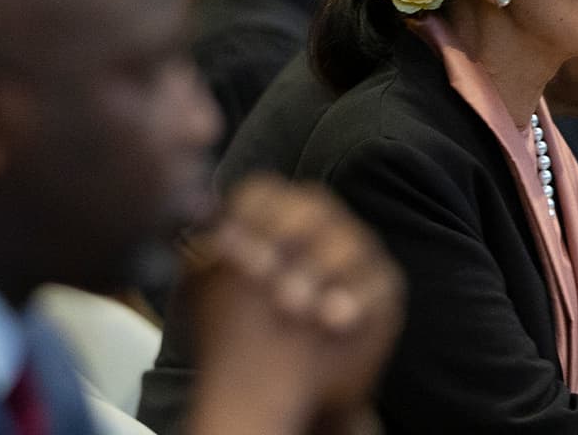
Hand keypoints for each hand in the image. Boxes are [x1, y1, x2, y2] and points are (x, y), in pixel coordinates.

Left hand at [187, 176, 403, 434]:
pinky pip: (378, 281)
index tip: (227, 244)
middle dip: (285, 235)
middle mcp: (322, 226)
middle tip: (260, 273)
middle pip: (312, 206)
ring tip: (291, 306)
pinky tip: (331, 320)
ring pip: (349, 240)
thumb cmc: (246, 334)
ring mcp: (360, 254)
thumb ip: (203, 262)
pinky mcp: (385, 288)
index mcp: (276, 218)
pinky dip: (354, 298)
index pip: (264, 191)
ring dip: (319, 269)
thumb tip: (192, 231)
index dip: (247, 211)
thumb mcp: (215, 297)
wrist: (283, 386)